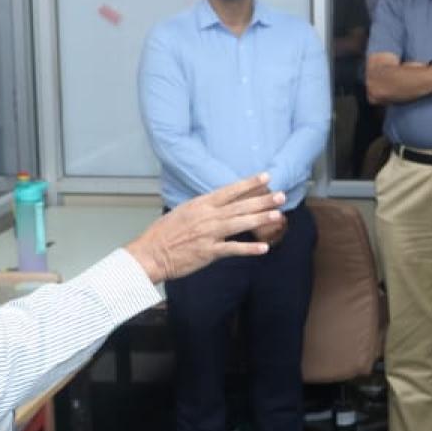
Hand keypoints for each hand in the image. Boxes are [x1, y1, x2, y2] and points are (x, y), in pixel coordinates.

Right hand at [126, 174, 284, 281]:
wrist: (150, 254)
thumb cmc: (163, 234)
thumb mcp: (183, 212)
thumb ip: (203, 208)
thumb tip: (218, 203)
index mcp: (200, 204)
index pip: (230, 190)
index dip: (249, 183)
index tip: (266, 176)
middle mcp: (207, 216)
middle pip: (240, 206)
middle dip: (262, 200)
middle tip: (281, 195)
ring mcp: (208, 234)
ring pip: (239, 223)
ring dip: (260, 219)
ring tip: (278, 215)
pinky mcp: (208, 252)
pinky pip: (232, 249)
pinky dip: (249, 249)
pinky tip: (264, 248)